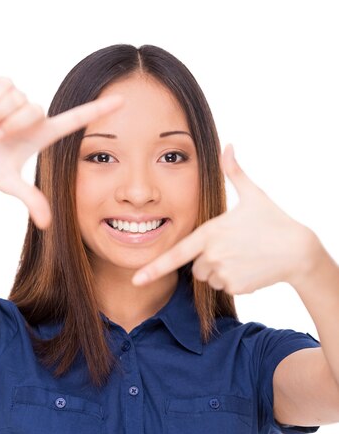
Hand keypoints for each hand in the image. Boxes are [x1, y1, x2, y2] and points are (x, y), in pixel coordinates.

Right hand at [0, 77, 121, 228]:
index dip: (98, 110)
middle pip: (34, 110)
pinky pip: (3, 86)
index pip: (77, 119)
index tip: (123, 102)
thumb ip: (30, 199)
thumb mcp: (7, 183)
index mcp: (43, 134)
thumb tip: (47, 225)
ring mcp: (20, 98)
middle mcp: (35, 115)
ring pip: (18, 99)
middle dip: (11, 125)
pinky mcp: (3, 84)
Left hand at [132, 145, 316, 293]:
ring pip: (208, 277)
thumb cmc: (273, 221)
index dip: (154, 268)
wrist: (297, 250)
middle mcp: (212, 255)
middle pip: (195, 265)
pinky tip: (249, 267)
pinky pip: (223, 286)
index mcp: (210, 233)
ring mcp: (224, 273)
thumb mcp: (253, 194)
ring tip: (242, 255)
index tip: (136, 279)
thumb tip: (228, 145)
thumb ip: (234, 172)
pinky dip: (232, 279)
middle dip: (207, 259)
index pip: (176, 254)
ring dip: (219, 270)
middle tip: (232, 246)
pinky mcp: (235, 287)